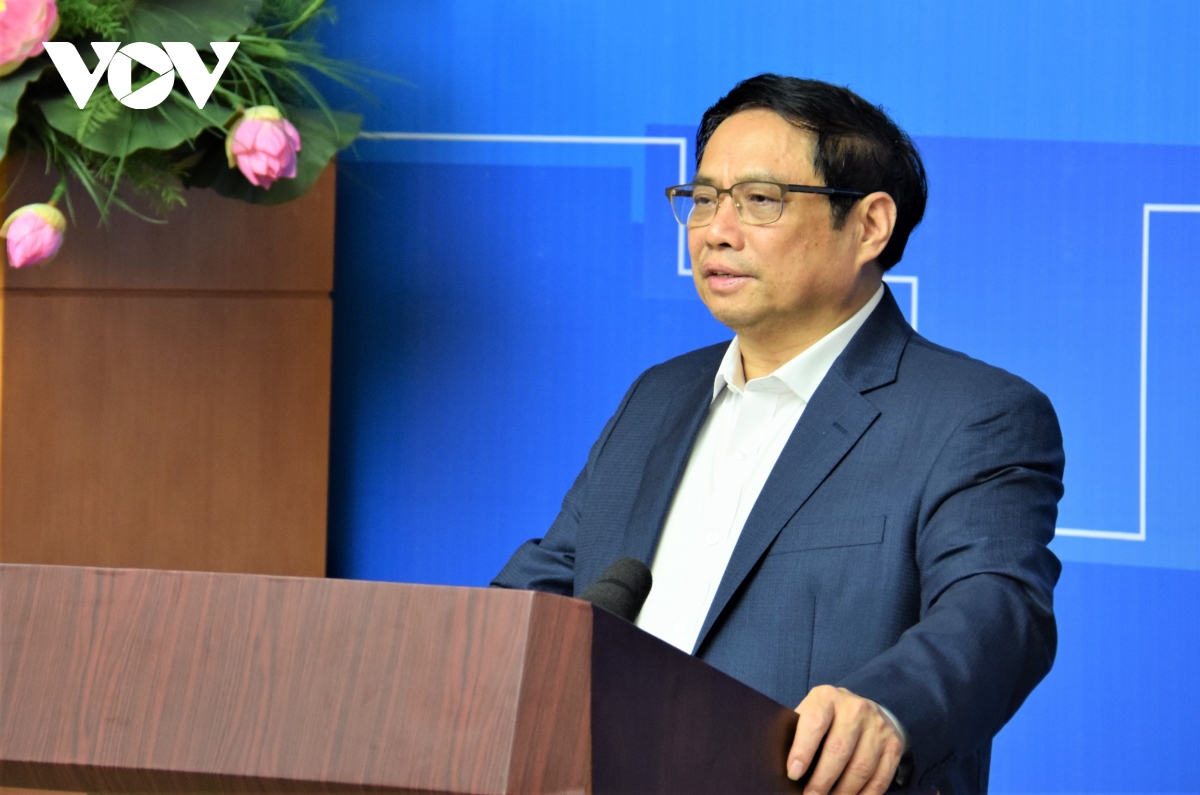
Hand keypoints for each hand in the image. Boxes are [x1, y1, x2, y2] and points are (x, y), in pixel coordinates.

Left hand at [786, 685, 903, 794]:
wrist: (865, 710)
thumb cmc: (827, 718)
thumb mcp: (810, 713)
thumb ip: (798, 733)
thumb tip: (789, 769)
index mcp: (828, 697)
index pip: (814, 723)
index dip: (803, 751)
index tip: (794, 773)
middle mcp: (855, 708)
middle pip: (839, 750)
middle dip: (822, 780)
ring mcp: (878, 726)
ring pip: (860, 768)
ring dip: (843, 792)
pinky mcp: (894, 745)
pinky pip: (880, 778)